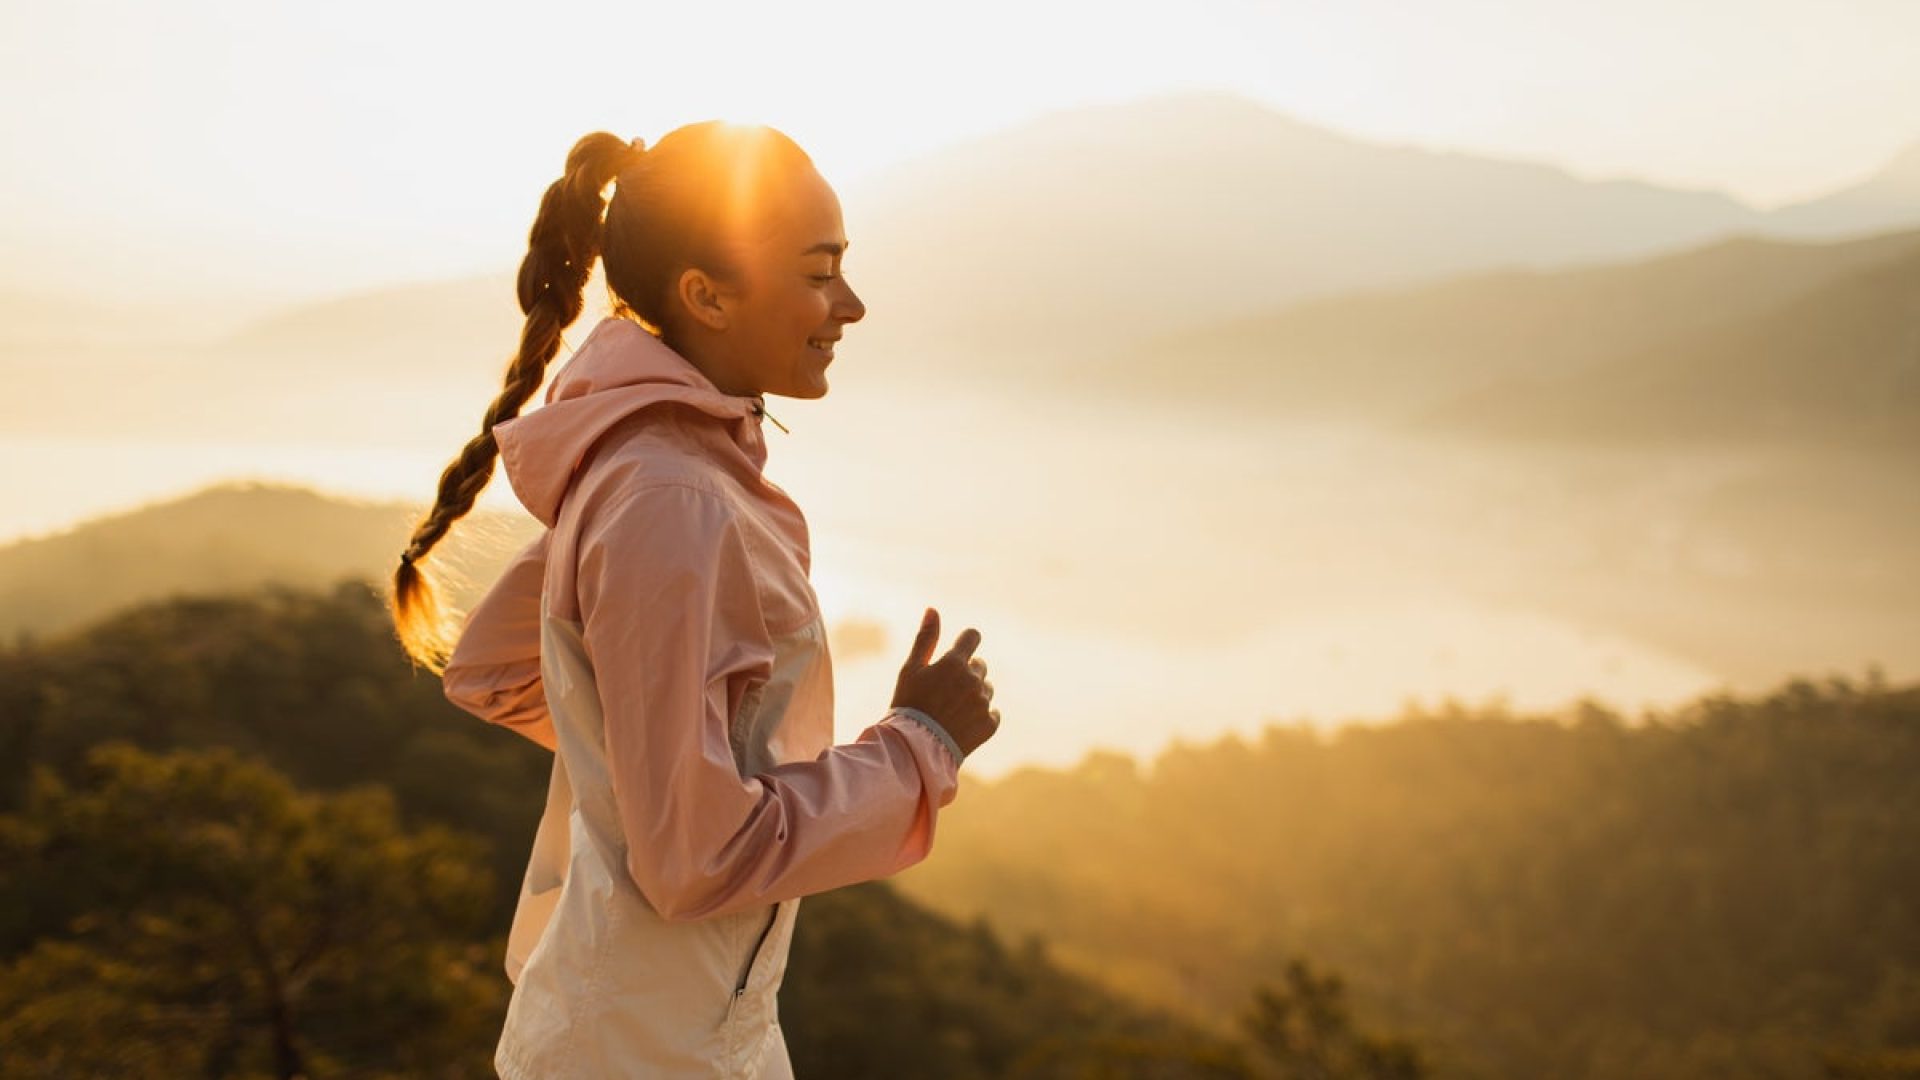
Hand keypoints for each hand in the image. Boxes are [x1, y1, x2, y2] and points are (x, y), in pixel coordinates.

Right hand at [890, 607, 999, 758]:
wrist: (914, 748)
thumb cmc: (908, 704)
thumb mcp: (911, 669)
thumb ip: (926, 638)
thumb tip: (933, 609)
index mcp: (955, 662)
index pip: (972, 637)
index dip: (966, 643)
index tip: (958, 653)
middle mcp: (974, 680)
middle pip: (979, 665)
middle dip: (966, 673)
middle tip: (944, 692)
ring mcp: (983, 703)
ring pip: (986, 689)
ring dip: (974, 694)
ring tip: (951, 710)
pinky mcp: (990, 724)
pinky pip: (992, 713)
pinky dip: (981, 716)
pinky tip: (962, 724)